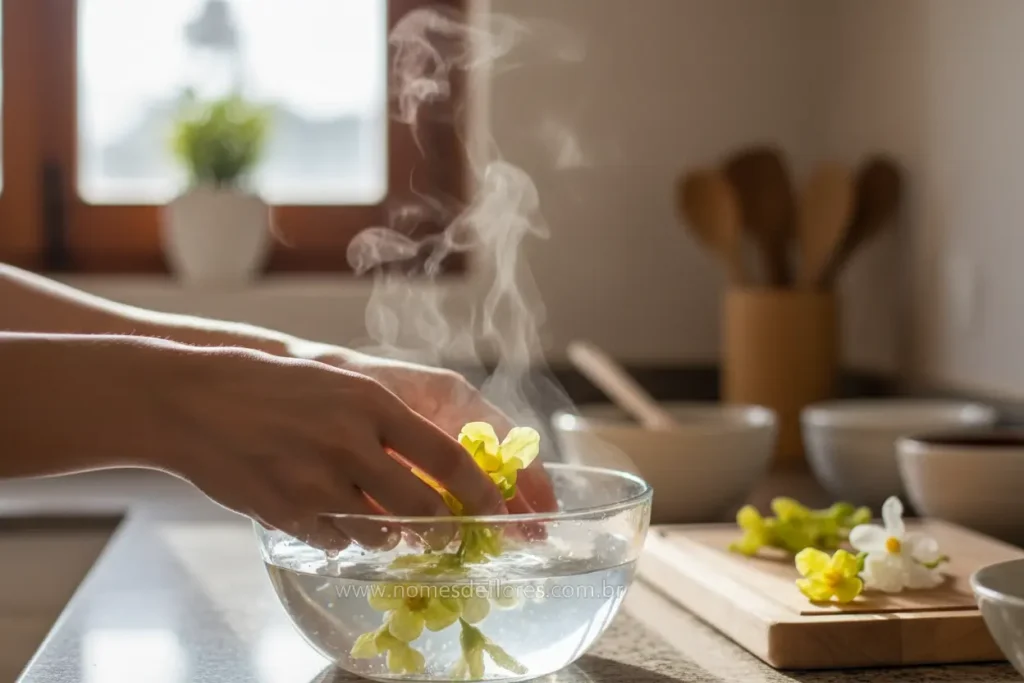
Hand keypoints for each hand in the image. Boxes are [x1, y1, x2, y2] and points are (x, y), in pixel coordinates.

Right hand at [144, 342, 508, 549]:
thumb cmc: (270, 387)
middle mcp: (350, 443)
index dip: (481, 494)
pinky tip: (330, 514)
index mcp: (371, 404)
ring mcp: (316, 481)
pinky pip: (336, 540)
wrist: (191, 399)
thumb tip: (433, 472)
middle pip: (422, 507)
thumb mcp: (340, 389)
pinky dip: (344, 536)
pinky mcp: (286, 511)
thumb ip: (386, 428)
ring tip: (381, 519)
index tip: (499, 513)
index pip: (448, 459)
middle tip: (449, 535)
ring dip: (391, 534)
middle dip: (444, 529)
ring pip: (380, 532)